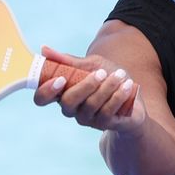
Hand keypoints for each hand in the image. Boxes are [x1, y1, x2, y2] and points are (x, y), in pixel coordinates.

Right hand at [32, 46, 146, 134]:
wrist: (132, 93)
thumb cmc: (107, 77)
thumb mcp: (90, 64)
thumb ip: (69, 61)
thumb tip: (43, 49)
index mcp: (62, 92)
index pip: (41, 98)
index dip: (46, 91)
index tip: (60, 79)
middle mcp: (71, 108)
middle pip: (67, 102)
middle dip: (85, 86)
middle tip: (101, 72)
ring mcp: (86, 118)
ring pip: (90, 105)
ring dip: (107, 87)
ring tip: (120, 74)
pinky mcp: (103, 124)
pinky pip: (107, 112)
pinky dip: (118, 96)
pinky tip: (127, 85)